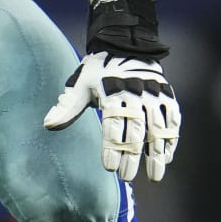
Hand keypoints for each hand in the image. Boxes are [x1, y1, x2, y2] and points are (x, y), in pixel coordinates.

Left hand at [43, 50, 180, 182]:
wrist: (125, 45)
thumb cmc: (98, 70)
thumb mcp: (80, 84)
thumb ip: (67, 107)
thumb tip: (47, 125)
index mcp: (112, 92)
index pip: (113, 125)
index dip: (112, 147)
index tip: (110, 167)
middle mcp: (136, 94)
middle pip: (136, 130)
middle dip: (132, 156)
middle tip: (127, 177)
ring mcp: (154, 95)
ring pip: (158, 128)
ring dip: (156, 153)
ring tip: (154, 176)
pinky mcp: (167, 95)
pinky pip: (173, 119)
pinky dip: (171, 138)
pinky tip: (167, 156)